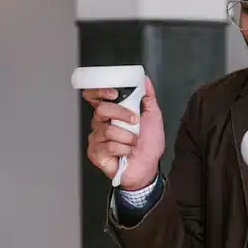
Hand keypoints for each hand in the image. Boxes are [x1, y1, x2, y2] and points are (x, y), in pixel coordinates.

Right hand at [83, 76, 164, 190]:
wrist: (150, 166)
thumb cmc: (149, 144)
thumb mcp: (153, 116)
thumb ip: (148, 97)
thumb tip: (145, 80)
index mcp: (111, 112)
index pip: (95, 96)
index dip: (99, 92)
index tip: (114, 93)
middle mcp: (101, 124)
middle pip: (101, 110)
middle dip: (121, 114)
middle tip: (134, 122)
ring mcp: (97, 139)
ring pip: (108, 130)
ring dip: (128, 137)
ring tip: (134, 142)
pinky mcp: (96, 153)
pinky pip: (108, 146)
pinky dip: (124, 149)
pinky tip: (126, 152)